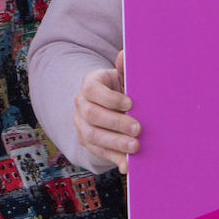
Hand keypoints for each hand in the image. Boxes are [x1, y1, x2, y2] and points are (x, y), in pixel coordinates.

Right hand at [75, 49, 139, 171]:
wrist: (107, 104)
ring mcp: (81, 125)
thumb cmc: (119, 88)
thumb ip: (123, 68)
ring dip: (115, 143)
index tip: (131, 103)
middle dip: (116, 123)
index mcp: (89, 85)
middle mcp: (81, 105)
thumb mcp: (121, 76)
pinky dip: (113, 159)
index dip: (111, 98)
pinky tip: (127, 164)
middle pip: (93, 116)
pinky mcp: (86, 142)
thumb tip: (125, 54)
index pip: (93, 91)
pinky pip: (98, 152)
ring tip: (135, 147)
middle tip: (138, 128)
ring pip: (93, 136)